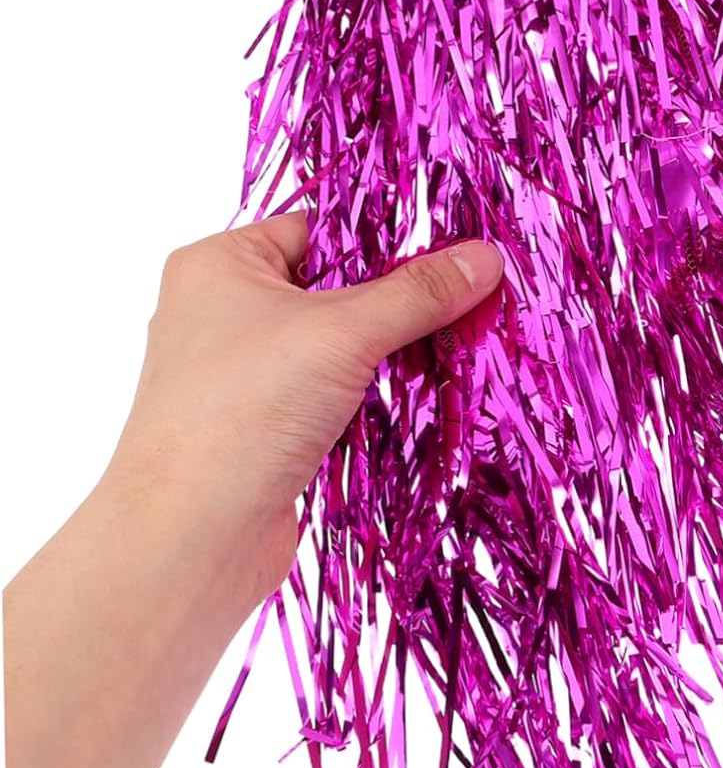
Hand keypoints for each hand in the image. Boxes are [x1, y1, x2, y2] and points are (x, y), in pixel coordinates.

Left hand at [103, 212, 504, 614]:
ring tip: (459, 353)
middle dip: (402, 305)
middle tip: (471, 305)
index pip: (320, 229)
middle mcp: (226, 314)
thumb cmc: (243, 413)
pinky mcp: (268, 431)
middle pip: (337, 291)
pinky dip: (376, 401)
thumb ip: (418, 293)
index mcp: (221, 265)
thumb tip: (485, 258)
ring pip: (340, 350)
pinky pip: (336, 398)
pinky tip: (424, 402)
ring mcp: (246, 377)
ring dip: (394, 358)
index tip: (456, 254)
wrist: (191, 538)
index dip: (387, 240)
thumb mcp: (343, 334)